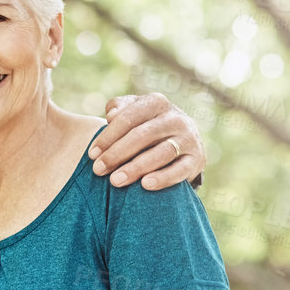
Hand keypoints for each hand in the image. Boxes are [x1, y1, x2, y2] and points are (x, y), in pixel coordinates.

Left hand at [90, 92, 204, 188]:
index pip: (128, 118)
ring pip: (161, 153)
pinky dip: (163, 178)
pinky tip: (145, 186)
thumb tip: (112, 115)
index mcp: (157, 102)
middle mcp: (176, 118)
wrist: (183, 140)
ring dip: (136, 168)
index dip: (107, 136)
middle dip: (117, 154)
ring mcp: (189, 138)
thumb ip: (119, 107)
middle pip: (142, 136)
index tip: (91, 154)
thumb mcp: (134, 111)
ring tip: (115, 181)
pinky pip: (181, 170)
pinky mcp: (197, 158)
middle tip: (98, 170)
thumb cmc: (147, 125)